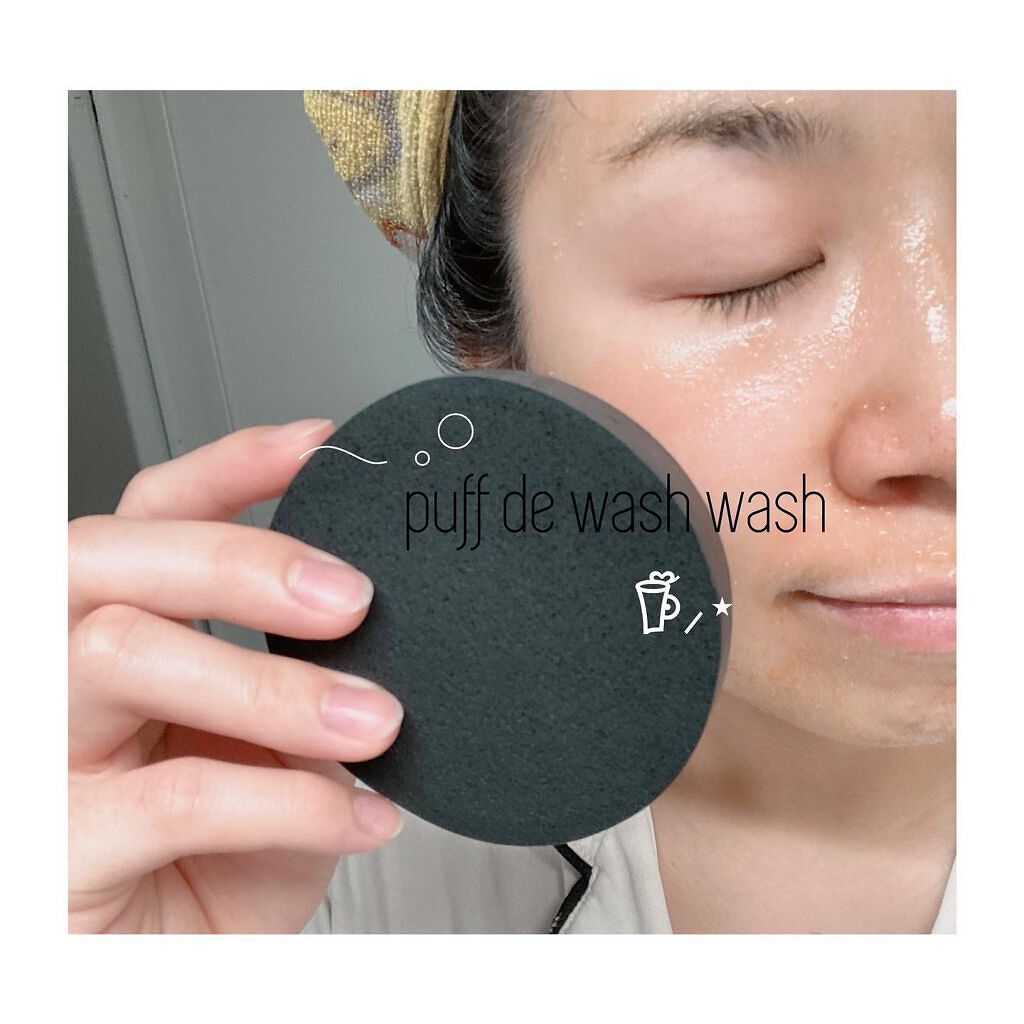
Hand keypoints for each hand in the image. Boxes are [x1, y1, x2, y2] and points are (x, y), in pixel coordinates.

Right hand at [69, 419, 403, 932]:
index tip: (321, 448)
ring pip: (124, 651)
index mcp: (118, 633)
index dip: (230, 467)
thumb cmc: (219, 860)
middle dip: (241, 559)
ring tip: (373, 720)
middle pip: (111, 554)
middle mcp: (56, 675)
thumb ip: (301, 685)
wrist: (177, 968)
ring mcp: (39, 755)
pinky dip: (289, 798)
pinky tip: (356, 813)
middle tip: (351, 597)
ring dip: (271, 683)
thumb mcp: (272, 750)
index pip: (149, 515)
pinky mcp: (52, 846)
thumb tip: (377, 631)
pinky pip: (177, 793)